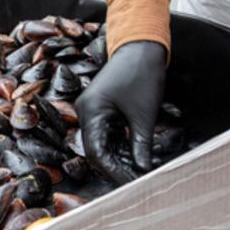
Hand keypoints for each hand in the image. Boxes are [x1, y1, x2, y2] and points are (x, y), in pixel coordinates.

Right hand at [76, 40, 166, 184]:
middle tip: (136, 182)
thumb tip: (143, 170)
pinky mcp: (100, 108)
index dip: (113, 172)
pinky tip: (134, 156)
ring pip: (101, 144)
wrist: (141, 46)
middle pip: (95, 150)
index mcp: (91, 111)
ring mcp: (91, 110)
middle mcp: (85, 111)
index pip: (96, 152)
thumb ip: (141, 145)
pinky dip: (119, 146)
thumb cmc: (142, 74)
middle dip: (115, 167)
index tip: (131, 183)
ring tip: (137, 172)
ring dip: (118, 158)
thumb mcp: (144, 114)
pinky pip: (106, 134)